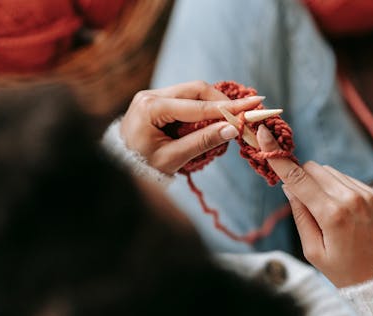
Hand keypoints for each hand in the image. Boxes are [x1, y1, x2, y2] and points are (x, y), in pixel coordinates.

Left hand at [120, 81, 263, 174]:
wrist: (121, 168)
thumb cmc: (143, 166)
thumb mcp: (173, 158)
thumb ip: (202, 142)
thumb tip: (231, 129)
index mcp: (151, 108)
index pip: (197, 105)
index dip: (227, 108)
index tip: (252, 105)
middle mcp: (151, 95)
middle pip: (196, 89)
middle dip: (222, 101)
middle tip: (244, 112)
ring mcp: (153, 95)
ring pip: (193, 91)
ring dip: (212, 104)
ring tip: (229, 119)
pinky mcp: (157, 100)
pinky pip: (186, 98)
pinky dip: (202, 108)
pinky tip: (212, 119)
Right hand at [256, 125, 372, 287]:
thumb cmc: (343, 271)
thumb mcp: (313, 250)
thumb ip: (300, 214)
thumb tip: (289, 187)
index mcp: (332, 214)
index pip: (298, 178)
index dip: (278, 157)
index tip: (264, 135)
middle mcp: (351, 198)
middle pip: (314, 168)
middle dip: (301, 176)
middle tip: (299, 196)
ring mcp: (367, 194)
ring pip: (330, 171)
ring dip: (318, 181)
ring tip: (322, 210)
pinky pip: (346, 179)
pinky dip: (335, 187)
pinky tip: (338, 209)